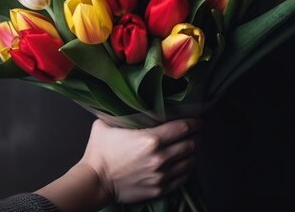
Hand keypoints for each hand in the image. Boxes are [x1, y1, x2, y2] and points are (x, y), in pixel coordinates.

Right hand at [80, 118, 201, 203]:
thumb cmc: (99, 152)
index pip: (183, 128)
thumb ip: (120, 115)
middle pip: (190, 144)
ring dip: (193, 154)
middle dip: (196, 137)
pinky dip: (186, 170)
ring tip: (192, 148)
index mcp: (150, 139)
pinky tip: (185, 164)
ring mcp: (161, 175)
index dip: (195, 122)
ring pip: (189, 162)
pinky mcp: (159, 188)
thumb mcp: (106, 125)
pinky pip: (182, 178)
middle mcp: (160, 157)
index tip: (199, 120)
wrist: (94, 182)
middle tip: (197, 133)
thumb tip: (125, 105)